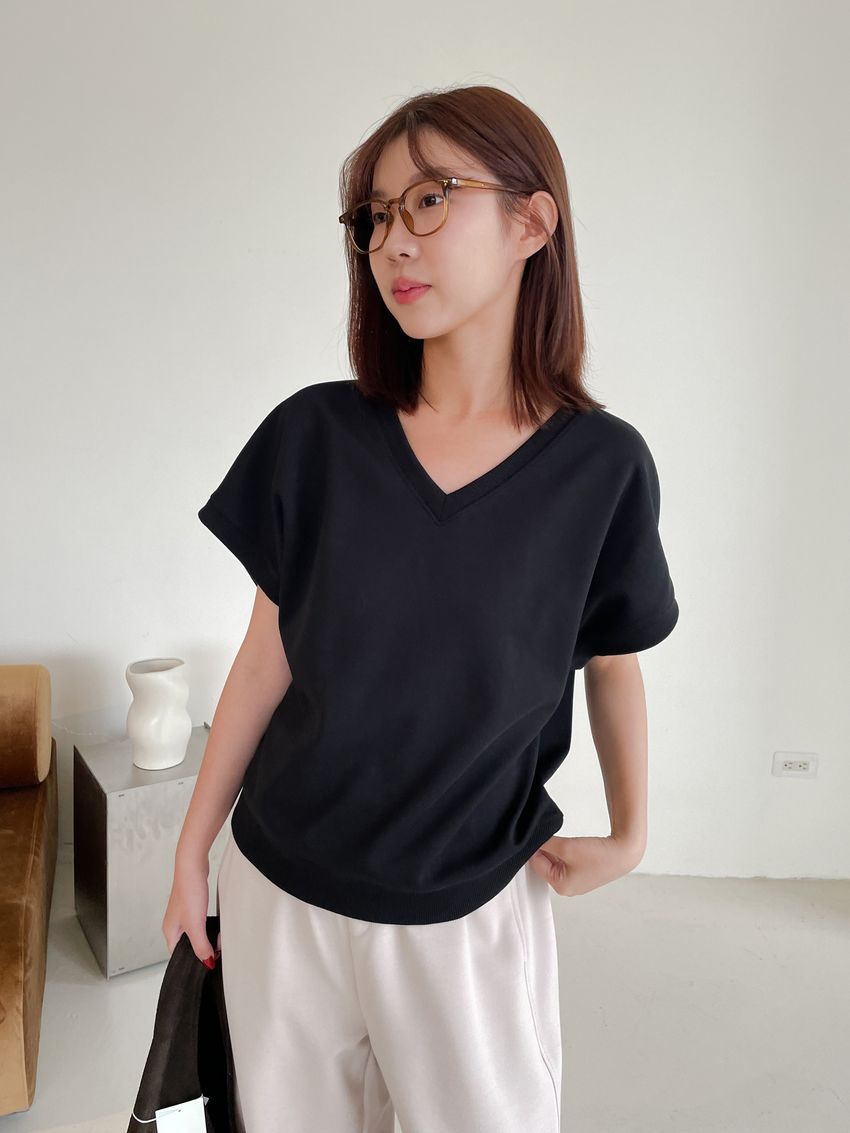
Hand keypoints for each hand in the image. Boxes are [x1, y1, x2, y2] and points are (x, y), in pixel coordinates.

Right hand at [162, 855, 220, 965]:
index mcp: (170, 932)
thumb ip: (200, 946)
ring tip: (218, 937)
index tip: (209, 961)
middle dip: (203, 948)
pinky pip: (200, 922)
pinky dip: (209, 926)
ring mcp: (183, 914)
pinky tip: (217, 924)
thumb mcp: (195, 925)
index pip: (178, 956)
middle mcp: (174, 924)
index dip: (193, 960)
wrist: (193, 865)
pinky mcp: (192, 905)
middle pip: (188, 945)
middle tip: (217, 948)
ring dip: (208, 936)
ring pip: (196, 933)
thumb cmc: (189, 891)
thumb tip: (207, 962)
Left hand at [528, 834, 642, 895]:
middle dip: (544, 849)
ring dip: (555, 848)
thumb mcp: (566, 847)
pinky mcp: (583, 872)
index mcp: (560, 887)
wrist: (624, 851)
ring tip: (560, 839)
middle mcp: (566, 887)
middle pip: (544, 863)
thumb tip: (532, 840)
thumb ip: (545, 844)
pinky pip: (566, 860)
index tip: (533, 834)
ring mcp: (575, 881)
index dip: (533, 847)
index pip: (536, 864)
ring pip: (555, 860)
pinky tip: (568, 843)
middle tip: (546, 834)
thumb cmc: (598, 855)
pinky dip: (564, 850)